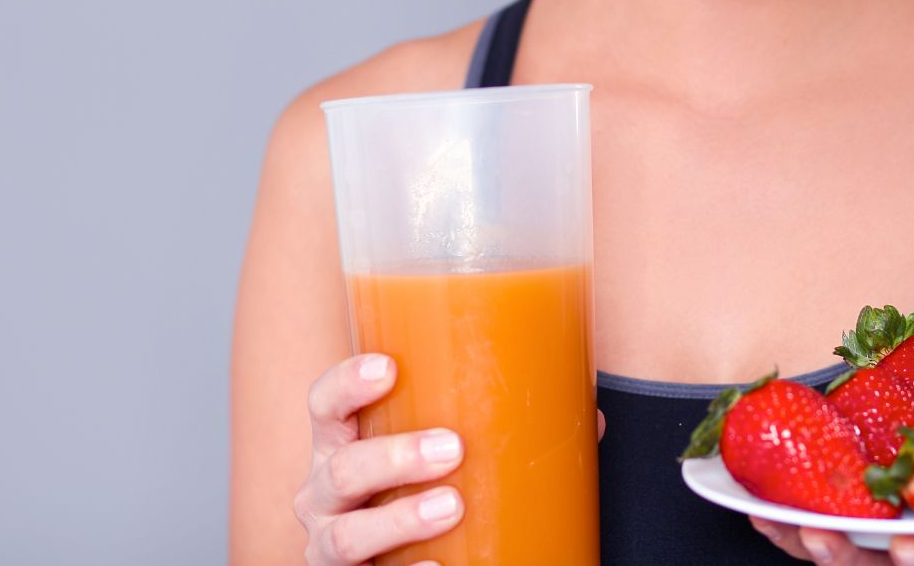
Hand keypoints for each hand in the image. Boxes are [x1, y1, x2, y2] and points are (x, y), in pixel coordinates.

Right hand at [291, 354, 608, 565]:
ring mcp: (330, 545)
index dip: (347, 383)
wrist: (408, 564)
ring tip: (452, 506)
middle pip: (342, 469)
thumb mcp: (444, 460)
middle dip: (394, 456)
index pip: (325, 405)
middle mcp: (323, 495)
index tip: (389, 367)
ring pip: (346, 535)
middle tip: (453, 448)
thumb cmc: (422, 492)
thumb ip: (500, 433)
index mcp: (342, 445)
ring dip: (399, 519)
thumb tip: (590, 417)